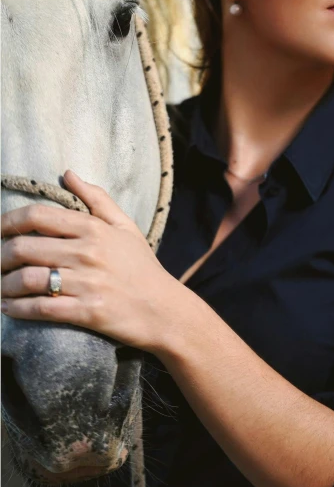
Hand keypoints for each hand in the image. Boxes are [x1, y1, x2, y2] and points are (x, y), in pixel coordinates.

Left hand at [1, 169, 180, 352]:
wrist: (164, 310)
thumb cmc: (142, 267)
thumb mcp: (125, 226)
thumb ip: (96, 198)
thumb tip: (68, 173)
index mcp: (93, 229)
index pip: (38, 216)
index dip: (8, 221)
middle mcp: (87, 253)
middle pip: (24, 247)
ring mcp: (86, 284)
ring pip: (27, 279)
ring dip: (4, 284)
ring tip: (0, 287)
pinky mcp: (86, 312)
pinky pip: (41, 309)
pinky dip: (17, 309)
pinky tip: (8, 307)